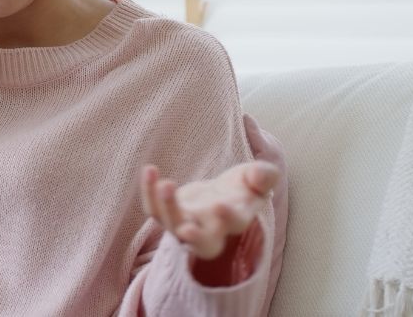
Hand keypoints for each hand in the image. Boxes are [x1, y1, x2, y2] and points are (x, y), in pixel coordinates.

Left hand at [140, 161, 278, 259]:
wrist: (223, 195)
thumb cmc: (245, 188)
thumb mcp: (258, 179)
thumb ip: (264, 176)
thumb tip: (261, 174)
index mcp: (236, 221)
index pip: (234, 226)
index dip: (228, 218)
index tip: (220, 205)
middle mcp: (210, 229)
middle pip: (201, 243)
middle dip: (194, 237)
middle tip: (185, 228)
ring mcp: (186, 224)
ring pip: (172, 225)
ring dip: (166, 207)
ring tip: (165, 184)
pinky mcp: (167, 213)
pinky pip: (153, 208)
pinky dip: (148, 191)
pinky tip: (150, 169)